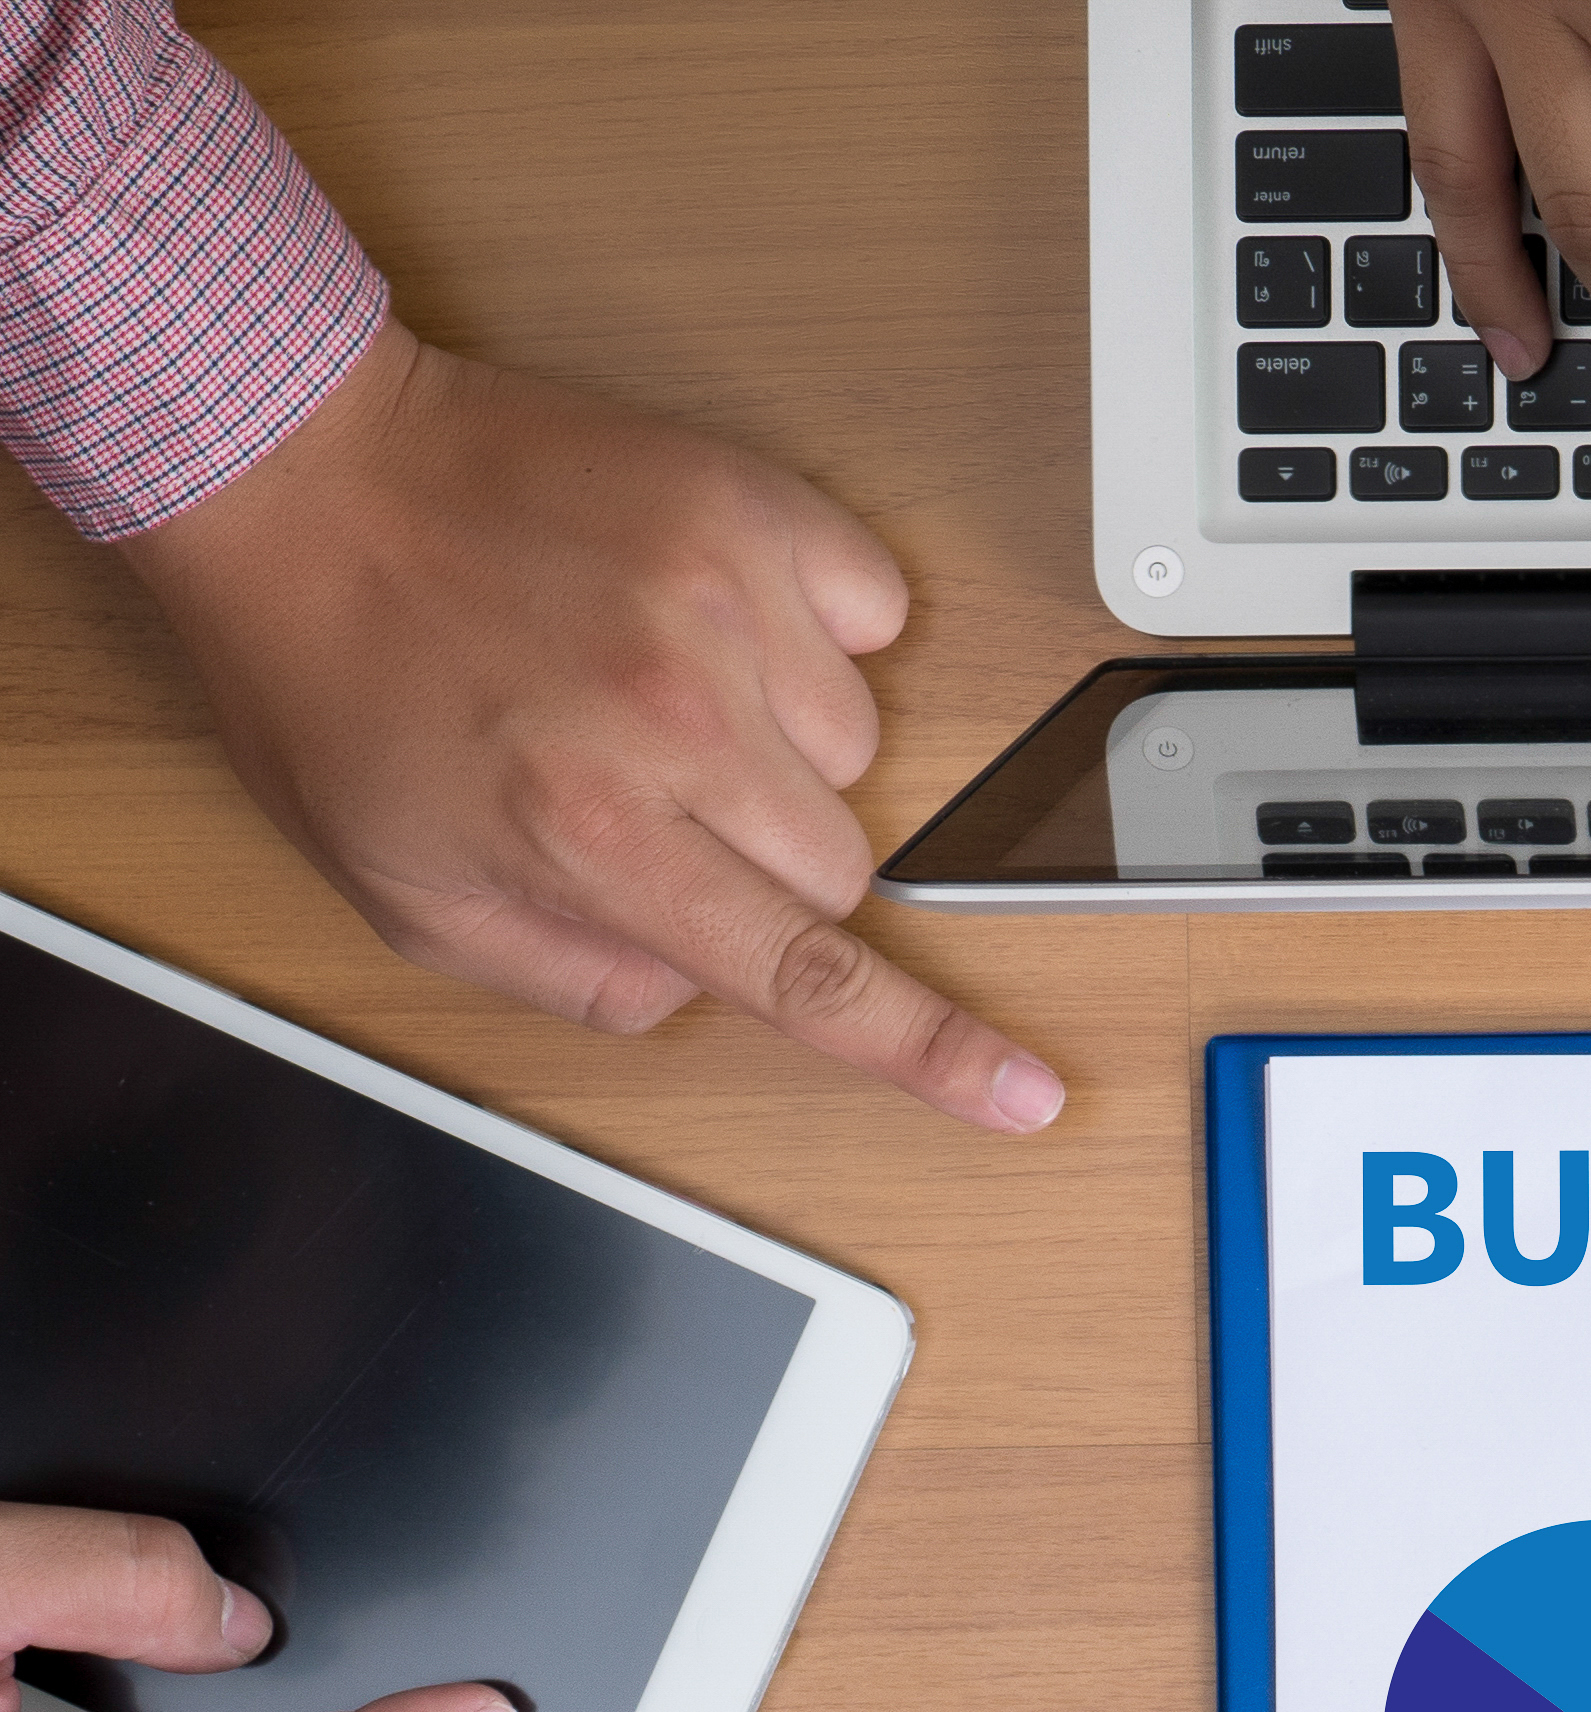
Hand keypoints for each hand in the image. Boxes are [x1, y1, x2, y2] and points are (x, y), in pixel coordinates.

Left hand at [113, 325, 1061, 1133]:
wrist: (297, 468)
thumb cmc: (333, 672)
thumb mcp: (399, 886)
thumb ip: (561, 972)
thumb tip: (686, 988)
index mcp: (593, 837)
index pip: (809, 977)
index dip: (928, 1049)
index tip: (1025, 1095)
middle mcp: (678, 730)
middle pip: (841, 867)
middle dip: (765, 858)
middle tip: (650, 790)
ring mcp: (725, 609)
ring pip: (854, 746)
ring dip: (777, 736)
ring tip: (650, 677)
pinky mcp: (752, 512)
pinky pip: (871, 613)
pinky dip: (813, 624)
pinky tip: (703, 608)